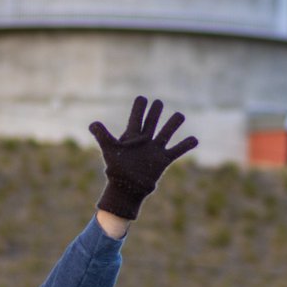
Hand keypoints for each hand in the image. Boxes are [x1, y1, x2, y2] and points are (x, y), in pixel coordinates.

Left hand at [89, 96, 197, 219]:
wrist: (126, 188)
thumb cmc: (116, 170)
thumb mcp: (109, 150)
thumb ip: (102, 135)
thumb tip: (92, 124)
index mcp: (132, 136)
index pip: (136, 118)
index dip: (139, 108)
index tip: (142, 98)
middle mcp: (145, 141)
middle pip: (152, 122)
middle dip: (155, 112)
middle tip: (158, 102)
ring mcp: (155, 149)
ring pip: (167, 133)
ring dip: (173, 124)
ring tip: (180, 115)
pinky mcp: (163, 160)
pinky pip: (177, 150)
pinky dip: (186, 145)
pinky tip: (194, 139)